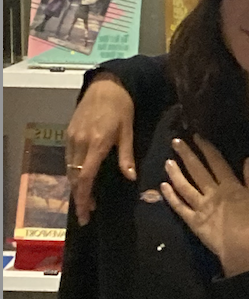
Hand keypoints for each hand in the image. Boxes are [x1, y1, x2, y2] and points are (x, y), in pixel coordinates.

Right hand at [66, 75, 135, 225]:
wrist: (106, 85)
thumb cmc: (122, 108)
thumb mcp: (128, 131)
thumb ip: (127, 156)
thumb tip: (130, 178)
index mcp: (97, 143)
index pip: (85, 177)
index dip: (84, 197)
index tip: (86, 213)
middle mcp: (80, 142)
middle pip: (74, 176)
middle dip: (79, 197)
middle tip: (87, 213)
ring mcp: (72, 137)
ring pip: (69, 169)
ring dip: (76, 186)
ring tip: (86, 199)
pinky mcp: (68, 133)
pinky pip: (68, 158)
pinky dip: (73, 172)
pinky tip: (82, 179)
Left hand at [160, 135, 248, 276]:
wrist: (241, 245)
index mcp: (229, 185)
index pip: (215, 162)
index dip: (206, 148)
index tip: (197, 137)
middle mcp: (211, 192)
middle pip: (197, 170)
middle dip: (186, 154)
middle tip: (175, 142)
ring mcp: (200, 206)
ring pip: (184, 186)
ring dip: (175, 173)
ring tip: (167, 162)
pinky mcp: (193, 221)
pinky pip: (179, 207)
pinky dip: (171, 197)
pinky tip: (163, 187)